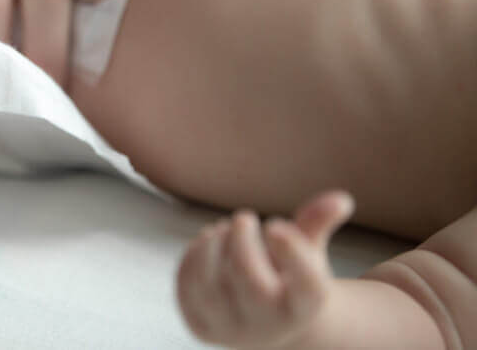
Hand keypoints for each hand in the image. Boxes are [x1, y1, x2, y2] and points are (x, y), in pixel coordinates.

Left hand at [176, 191, 354, 348]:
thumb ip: (317, 224)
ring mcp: (231, 330)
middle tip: (244, 217)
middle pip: (253, 285)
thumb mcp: (306, 252)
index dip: (293, 252)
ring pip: (212, 286)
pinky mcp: (200, 325)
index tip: (276, 224)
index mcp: (303, 308)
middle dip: (243, 243)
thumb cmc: (287, 277)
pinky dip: (195, 255)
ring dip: (214, 246)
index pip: (308, 287)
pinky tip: (210, 242)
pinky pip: (188, 286)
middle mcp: (269, 326)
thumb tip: (341, 199)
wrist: (262, 322)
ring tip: (225, 230)